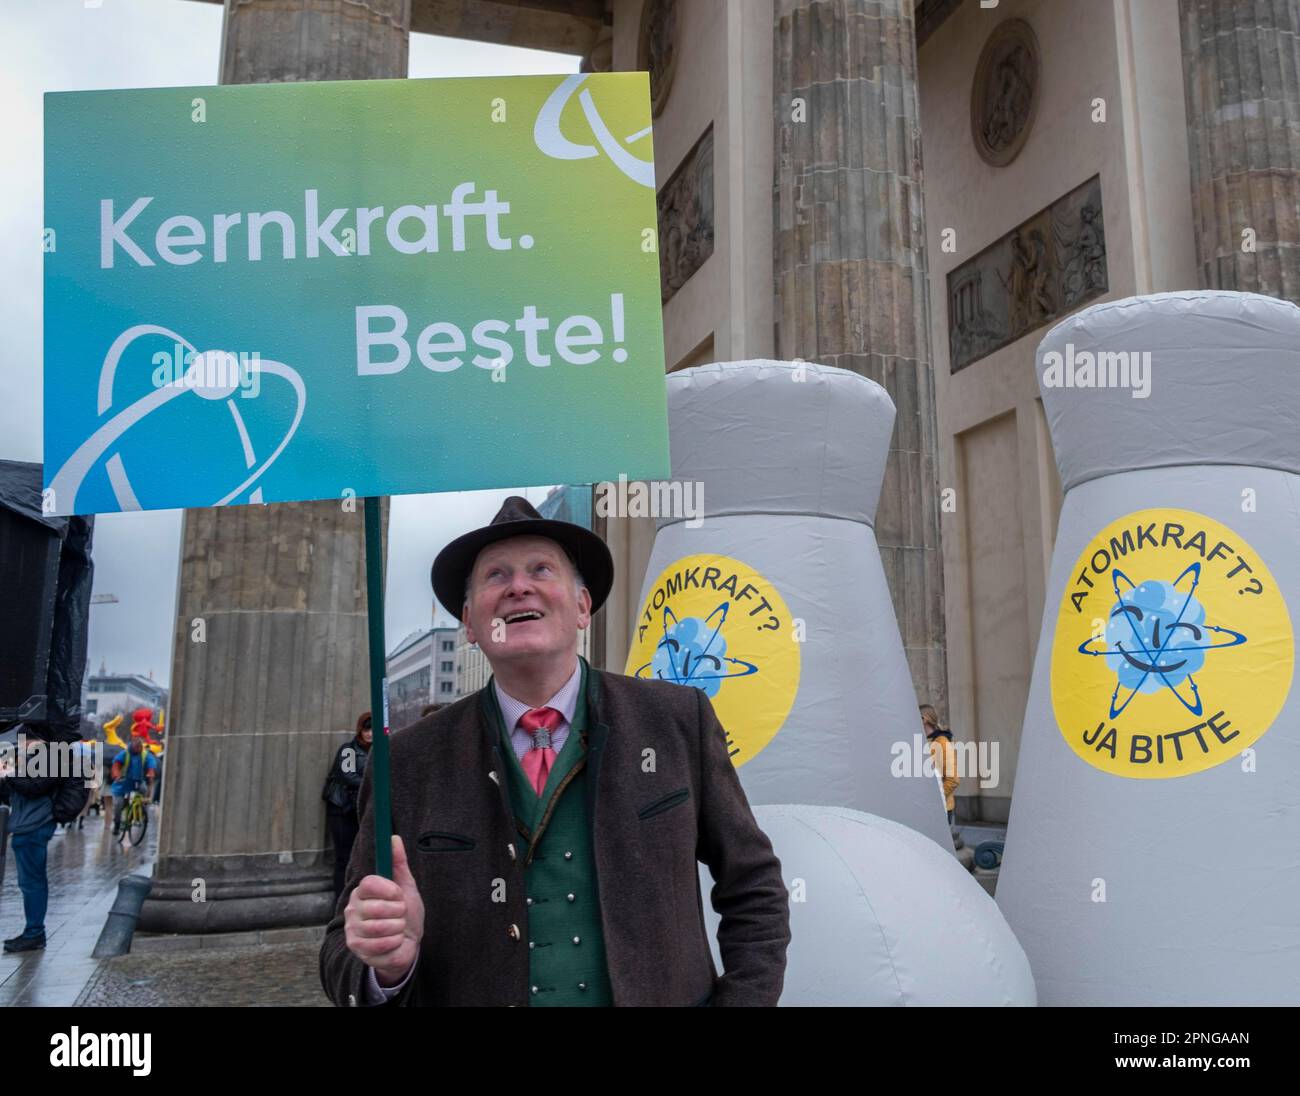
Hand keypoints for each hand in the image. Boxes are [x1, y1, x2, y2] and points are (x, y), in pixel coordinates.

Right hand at [344, 835, 423, 985]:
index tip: (399, 894)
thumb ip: (398, 863)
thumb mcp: (406, 886)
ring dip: (398, 928)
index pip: (369, 883)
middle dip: (398, 912)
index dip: (389, 890)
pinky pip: (381, 944)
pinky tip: (394, 941)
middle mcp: (353, 908)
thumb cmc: (405, 914)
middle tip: (400, 915)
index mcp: (363, 891)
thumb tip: (394, 838)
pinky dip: (395, 942)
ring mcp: (352, 929)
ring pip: (380, 927)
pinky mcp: (356, 948)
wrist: (407, 944)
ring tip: (397, 928)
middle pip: (377, 907)